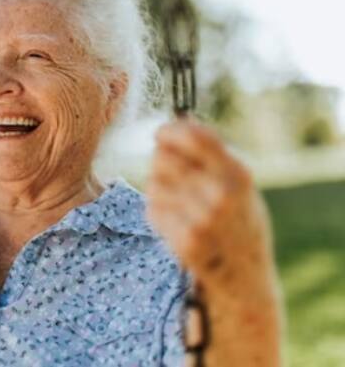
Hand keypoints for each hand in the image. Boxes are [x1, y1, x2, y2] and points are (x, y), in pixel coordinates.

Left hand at [145, 118, 275, 298]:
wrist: (246, 277)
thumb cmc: (239, 222)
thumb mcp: (241, 186)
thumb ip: (213, 156)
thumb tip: (180, 120)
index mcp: (239, 174)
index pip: (195, 136)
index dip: (170, 131)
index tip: (160, 134)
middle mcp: (222, 195)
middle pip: (164, 158)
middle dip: (161, 163)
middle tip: (173, 178)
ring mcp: (203, 220)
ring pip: (154, 184)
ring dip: (158, 189)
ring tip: (178, 204)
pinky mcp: (185, 242)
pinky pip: (152, 211)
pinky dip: (157, 213)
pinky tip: (175, 222)